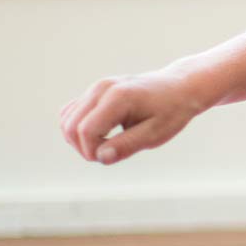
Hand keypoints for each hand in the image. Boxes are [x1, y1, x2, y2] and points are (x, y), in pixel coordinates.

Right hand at [58, 69, 208, 165]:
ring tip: (108, 144)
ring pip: (66, 120)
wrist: (180, 87)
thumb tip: (100, 158)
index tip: (112, 157)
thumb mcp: (156, 133)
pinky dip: (78, 129)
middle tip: (110, 153)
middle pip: (70, 126)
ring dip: (79, 140)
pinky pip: (71, 114)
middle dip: (84, 148)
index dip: (92, 152)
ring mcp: (95, 88)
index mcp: (118, 97)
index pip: (86, 131)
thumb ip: (127, 145)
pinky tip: (102, 135)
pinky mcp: (93, 92)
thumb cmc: (171, 111)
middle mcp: (101, 88)